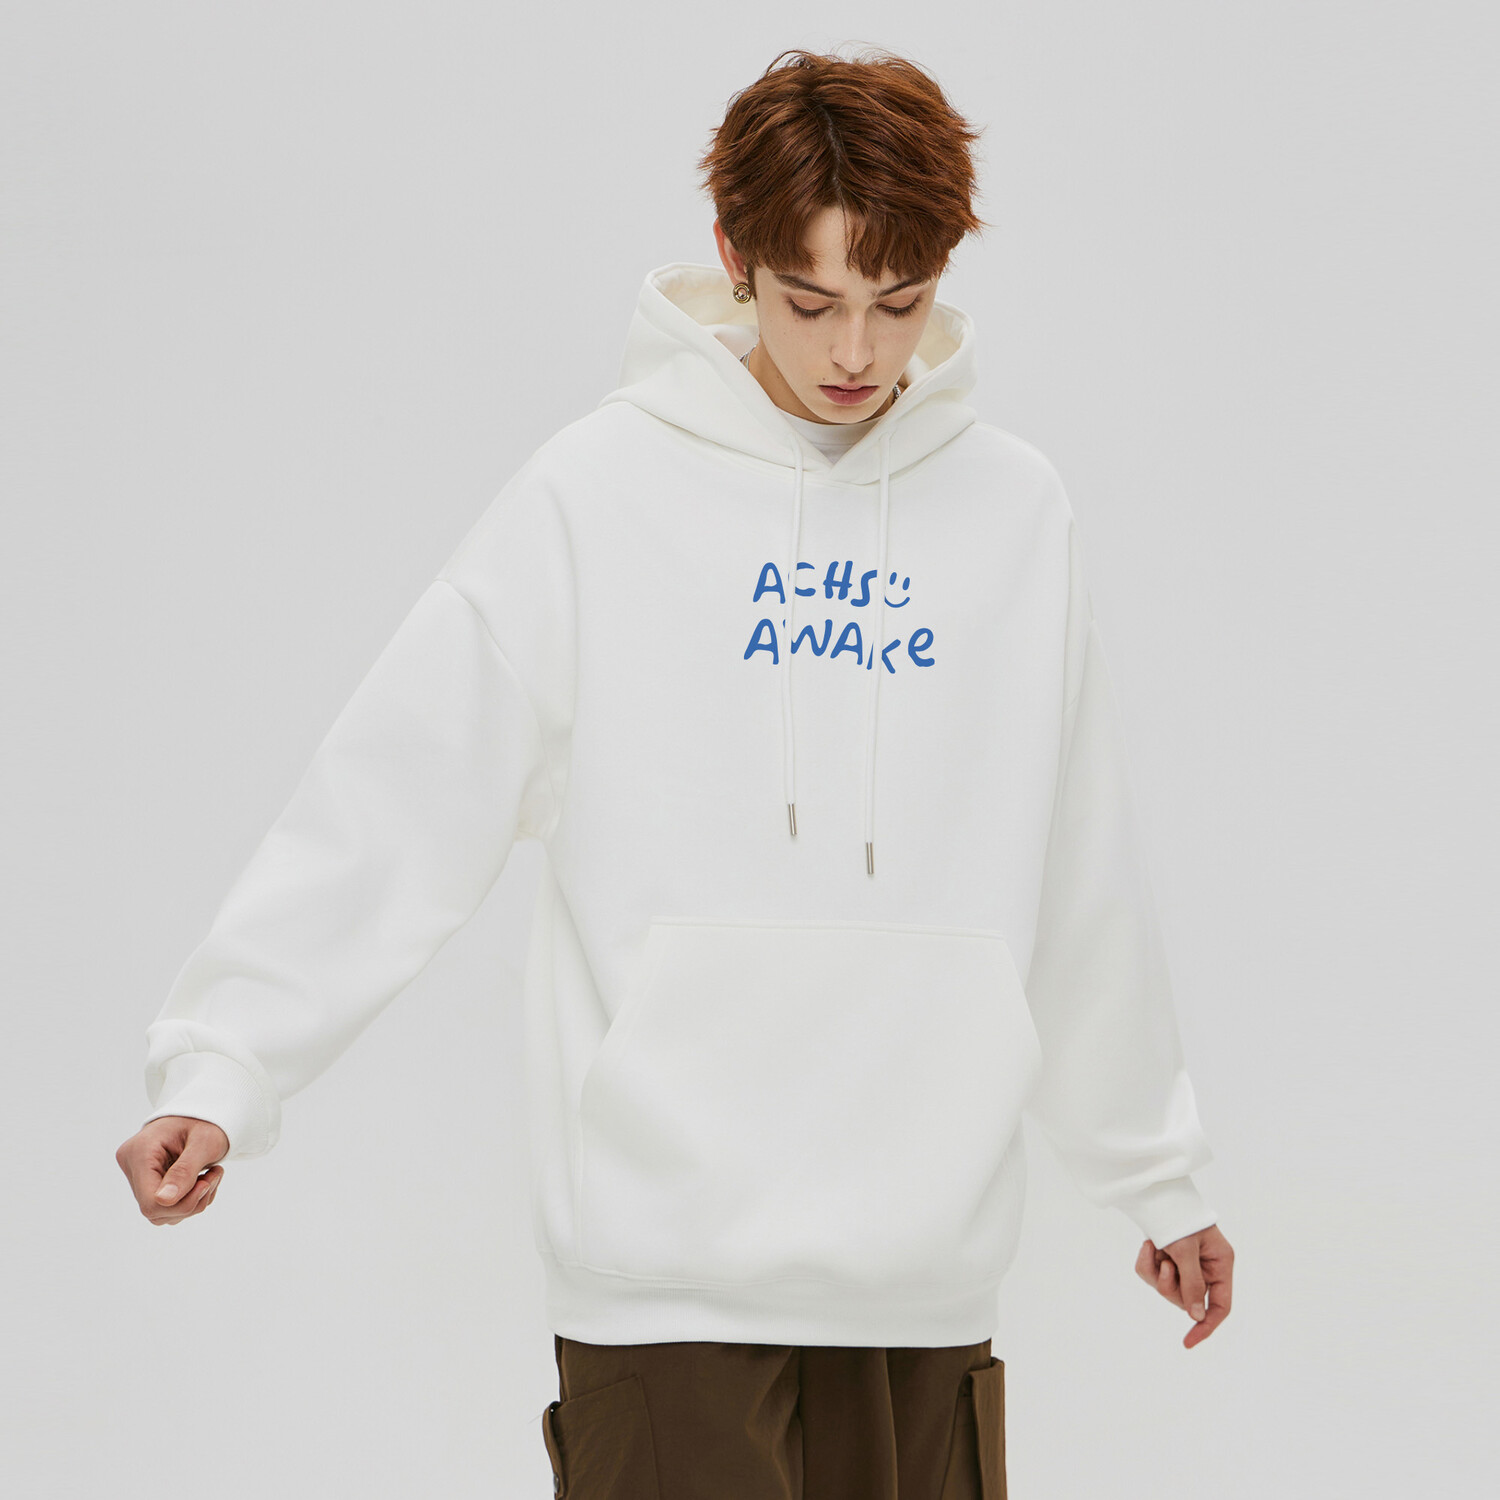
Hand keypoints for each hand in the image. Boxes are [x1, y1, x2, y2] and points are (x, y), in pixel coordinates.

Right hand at [117, 1116, 230, 1225]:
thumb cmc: (205, 1122)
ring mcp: (137, 1176)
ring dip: (194, 1201)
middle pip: (156, 1210)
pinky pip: (166, 1208)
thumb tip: (164, 1201)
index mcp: (140, 1151)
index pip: (150, 1201)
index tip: (207, 1183)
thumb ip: (185, 1170)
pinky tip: (201, 1179)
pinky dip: (190, 1200)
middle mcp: (131, 1165)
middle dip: (191, 1200)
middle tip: (214, 1176)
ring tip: (210, 1174)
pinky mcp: (146, 1184)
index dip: (182, 1203)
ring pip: (162, 1213)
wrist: (203, 1115)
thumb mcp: (204, 1142)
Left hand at [1135, 1222, 1233, 1347]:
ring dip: (1156, 1272)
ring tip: (1156, 1248)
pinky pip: (1152, 1275)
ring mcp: (1184, 1263)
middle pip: (1188, 1300)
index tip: (1188, 1342)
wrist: (1154, 1191)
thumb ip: (1193, 1284)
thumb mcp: (1186, 1250)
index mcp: (1220, 1264)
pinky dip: (1146, 1262)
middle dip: (1171, 1286)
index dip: (1206, 1326)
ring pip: (1168, 1288)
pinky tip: (1147, 1245)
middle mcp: (1205, 1266)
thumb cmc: (1178, 1215)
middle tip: (1165, 1264)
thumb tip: (1197, 1317)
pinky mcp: (1165, 1258)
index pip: (1220, 1306)